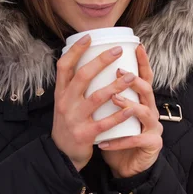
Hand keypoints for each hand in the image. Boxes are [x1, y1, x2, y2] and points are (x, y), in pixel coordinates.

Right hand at [51, 36, 142, 171]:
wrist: (62, 156)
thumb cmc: (69, 124)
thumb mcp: (64, 103)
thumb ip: (73, 87)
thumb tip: (89, 60)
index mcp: (60, 93)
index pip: (63, 67)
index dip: (75, 51)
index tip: (89, 37)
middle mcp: (65, 103)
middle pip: (82, 77)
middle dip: (101, 61)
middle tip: (118, 50)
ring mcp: (74, 119)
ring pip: (96, 98)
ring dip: (115, 86)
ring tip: (131, 76)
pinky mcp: (85, 135)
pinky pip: (105, 123)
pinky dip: (119, 115)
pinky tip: (132, 108)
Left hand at [98, 44, 162, 178]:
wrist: (126, 166)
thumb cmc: (116, 134)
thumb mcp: (112, 112)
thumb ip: (107, 93)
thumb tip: (86, 69)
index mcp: (141, 100)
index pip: (145, 77)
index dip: (143, 62)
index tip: (136, 46)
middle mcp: (150, 110)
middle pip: (147, 90)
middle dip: (134, 80)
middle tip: (119, 72)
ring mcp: (153, 127)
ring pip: (145, 112)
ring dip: (128, 105)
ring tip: (114, 99)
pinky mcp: (151, 145)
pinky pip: (135, 140)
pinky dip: (119, 141)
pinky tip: (105, 143)